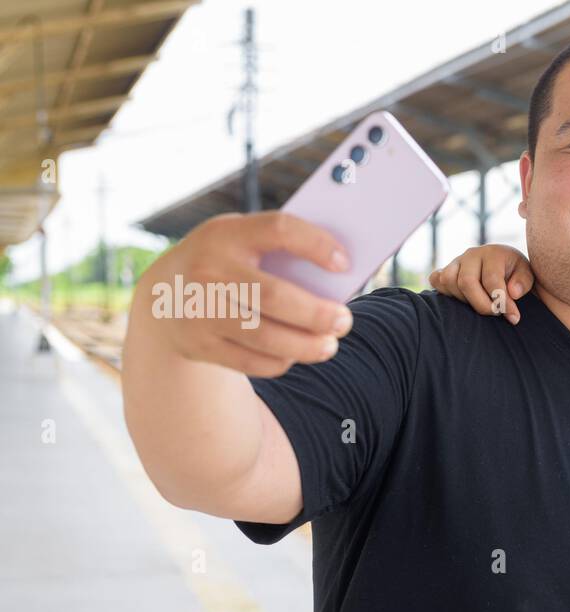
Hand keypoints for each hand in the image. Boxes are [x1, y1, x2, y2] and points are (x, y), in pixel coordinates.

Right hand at [130, 211, 353, 377]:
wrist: (163, 294)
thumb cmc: (227, 264)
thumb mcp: (242, 242)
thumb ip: (281, 253)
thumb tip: (338, 278)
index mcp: (227, 233)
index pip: (279, 230)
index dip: (316, 245)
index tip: (345, 264)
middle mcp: (208, 269)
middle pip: (274, 296)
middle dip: (317, 314)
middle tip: (344, 322)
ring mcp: (199, 309)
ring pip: (264, 336)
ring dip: (305, 346)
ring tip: (329, 345)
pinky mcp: (199, 344)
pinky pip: (251, 361)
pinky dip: (280, 362)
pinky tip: (294, 355)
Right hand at [428, 244, 533, 322]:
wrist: (504, 265)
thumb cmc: (515, 273)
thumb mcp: (527, 274)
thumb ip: (523, 282)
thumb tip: (513, 292)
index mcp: (493, 253)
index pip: (492, 280)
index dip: (502, 302)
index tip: (513, 317)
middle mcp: (472, 255)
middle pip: (466, 282)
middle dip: (482, 304)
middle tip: (496, 313)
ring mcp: (456, 261)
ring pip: (448, 281)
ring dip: (464, 300)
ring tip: (481, 304)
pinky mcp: (445, 269)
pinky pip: (436, 280)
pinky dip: (445, 292)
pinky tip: (462, 299)